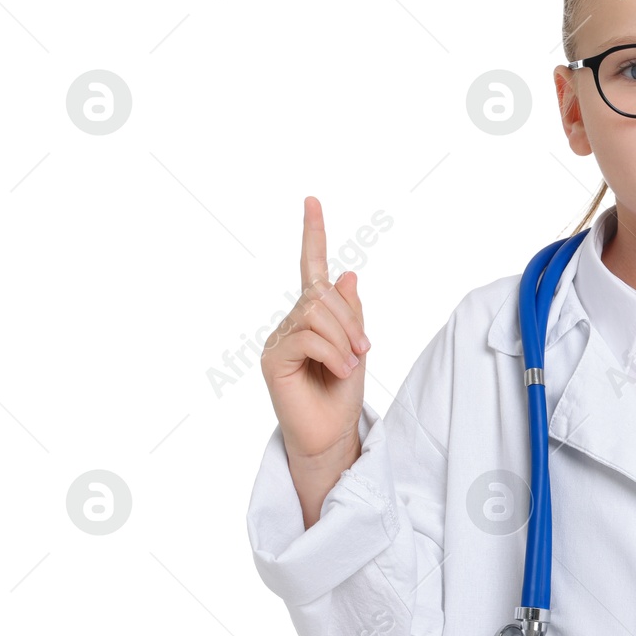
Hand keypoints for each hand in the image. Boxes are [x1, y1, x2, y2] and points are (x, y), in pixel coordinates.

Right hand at [259, 196, 370, 465]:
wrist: (331, 434)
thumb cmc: (342, 394)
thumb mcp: (357, 347)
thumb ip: (351, 313)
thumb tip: (348, 274)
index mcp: (313, 316)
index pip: (312, 269)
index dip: (313, 234)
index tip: (312, 201)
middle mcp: (291, 322)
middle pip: (321, 294)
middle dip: (350, 319)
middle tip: (363, 350)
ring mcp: (278, 339)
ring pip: (315, 313)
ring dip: (344, 337)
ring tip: (351, 364)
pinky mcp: (272, 359)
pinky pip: (307, 337)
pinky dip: (333, 352)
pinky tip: (340, 370)